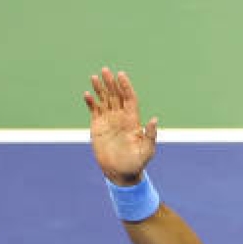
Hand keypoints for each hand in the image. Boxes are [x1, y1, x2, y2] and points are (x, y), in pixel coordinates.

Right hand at [83, 67, 157, 185]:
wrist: (121, 173)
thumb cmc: (137, 163)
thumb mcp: (147, 150)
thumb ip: (151, 135)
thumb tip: (154, 119)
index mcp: (133, 120)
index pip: (129, 98)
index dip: (125, 86)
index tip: (121, 75)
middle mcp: (121, 117)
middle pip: (116, 95)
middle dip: (111, 83)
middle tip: (105, 70)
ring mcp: (109, 121)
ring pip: (104, 100)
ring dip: (100, 89)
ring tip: (95, 77)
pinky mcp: (98, 127)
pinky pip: (94, 111)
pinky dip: (91, 102)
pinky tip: (87, 94)